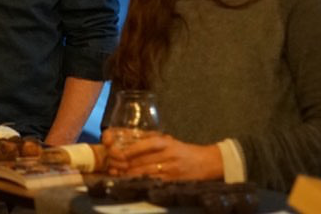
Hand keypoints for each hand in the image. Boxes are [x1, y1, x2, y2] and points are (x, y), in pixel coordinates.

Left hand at [102, 128, 222, 180]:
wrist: (207, 162)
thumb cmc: (183, 150)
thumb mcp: (168, 140)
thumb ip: (150, 139)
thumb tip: (127, 138)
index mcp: (166, 143)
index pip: (146, 144)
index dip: (130, 150)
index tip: (118, 153)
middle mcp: (168, 155)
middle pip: (143, 160)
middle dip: (126, 164)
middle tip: (114, 165)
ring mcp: (171, 170)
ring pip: (146, 172)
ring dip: (131, 174)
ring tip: (119, 174)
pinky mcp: (173, 181)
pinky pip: (154, 181)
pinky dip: (141, 181)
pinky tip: (133, 181)